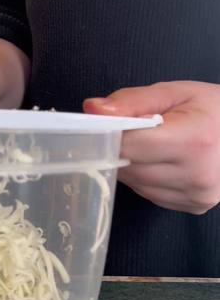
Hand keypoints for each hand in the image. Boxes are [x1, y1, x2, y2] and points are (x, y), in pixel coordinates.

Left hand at [84, 81, 219, 214]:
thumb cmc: (214, 109)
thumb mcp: (175, 92)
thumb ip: (132, 101)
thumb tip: (92, 109)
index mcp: (193, 141)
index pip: (129, 146)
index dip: (110, 135)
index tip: (103, 126)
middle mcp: (196, 176)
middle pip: (129, 168)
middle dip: (119, 149)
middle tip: (127, 132)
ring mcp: (196, 196)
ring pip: (136, 184)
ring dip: (131, 165)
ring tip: (149, 145)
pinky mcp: (193, 207)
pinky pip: (150, 194)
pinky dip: (145, 178)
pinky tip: (160, 162)